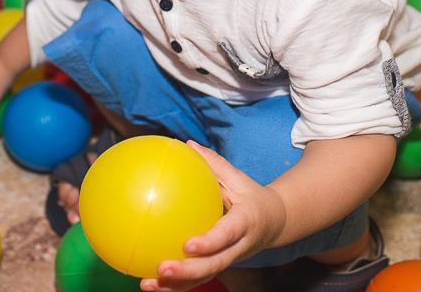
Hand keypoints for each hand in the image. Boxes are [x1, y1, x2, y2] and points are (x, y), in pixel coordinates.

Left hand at [141, 142, 285, 291]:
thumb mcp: (238, 178)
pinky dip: (174, 284)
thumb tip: (188, 143)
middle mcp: (238, 247)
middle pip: (214, 265)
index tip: (187, 245)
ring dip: (175, 286)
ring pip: (203, 277)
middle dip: (187, 271)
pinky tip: (148, 282)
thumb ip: (215, 164)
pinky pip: (196, 278)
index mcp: (245, 223)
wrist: (274, 222)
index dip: (209, 242)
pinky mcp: (218, 266)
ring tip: (146, 284)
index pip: (227, 235)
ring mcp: (228, 260)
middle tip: (162, 269)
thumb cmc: (250, 196)